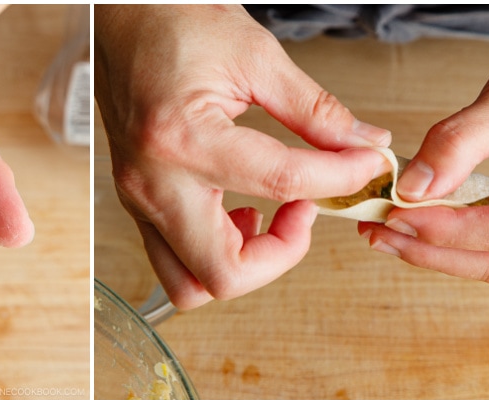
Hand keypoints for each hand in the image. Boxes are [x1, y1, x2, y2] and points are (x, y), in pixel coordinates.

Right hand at [95, 5, 390, 308]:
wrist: (122, 18)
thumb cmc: (174, 24)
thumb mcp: (256, 56)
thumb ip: (314, 112)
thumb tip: (363, 145)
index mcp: (181, 139)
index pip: (278, 184)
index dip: (338, 180)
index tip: (365, 167)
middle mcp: (153, 182)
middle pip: (222, 274)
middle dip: (280, 256)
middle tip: (309, 212)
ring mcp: (138, 199)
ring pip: (190, 285)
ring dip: (243, 266)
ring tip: (274, 216)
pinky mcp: (138, 202)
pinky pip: (176, 259)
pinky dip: (217, 253)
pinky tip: (243, 209)